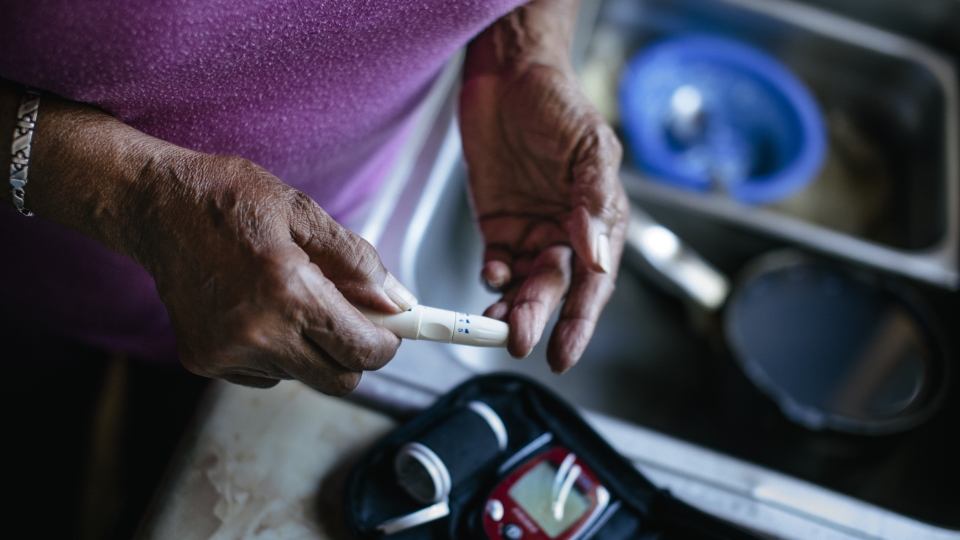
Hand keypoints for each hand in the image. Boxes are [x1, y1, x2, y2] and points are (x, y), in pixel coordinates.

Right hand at [0, 81, 414, 394]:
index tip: (390, 329)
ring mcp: (227, 353)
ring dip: (311, 349)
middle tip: (350, 318)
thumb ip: (358, 262)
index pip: (362, 350)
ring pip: (302, 377)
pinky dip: (276, 352)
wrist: (157, 208)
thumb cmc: (232, 201)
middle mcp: (257, 333)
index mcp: (289, 292)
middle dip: (354, 354)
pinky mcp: (204, 362)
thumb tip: (399, 302)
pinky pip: (265, 375)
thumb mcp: (305, 214)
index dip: (386, 343)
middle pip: (338, 381)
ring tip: (289, 299)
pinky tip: (258, 311)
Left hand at [460, 0, 628, 372]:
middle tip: (519, 340)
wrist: (509, 75)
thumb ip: (594, 204)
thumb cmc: (559, 104)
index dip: (581, 321)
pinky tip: (491, 277)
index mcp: (599, 222)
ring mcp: (531, 232)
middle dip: (538, 317)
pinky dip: (493, 278)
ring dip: (512, 307)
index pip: (594, 283)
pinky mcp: (498, 227)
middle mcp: (567, 235)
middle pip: (555, 290)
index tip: (564, 353)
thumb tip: (598, 258)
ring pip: (524, 285)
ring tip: (496, 323)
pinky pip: (497, 266)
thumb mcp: (589, 147)